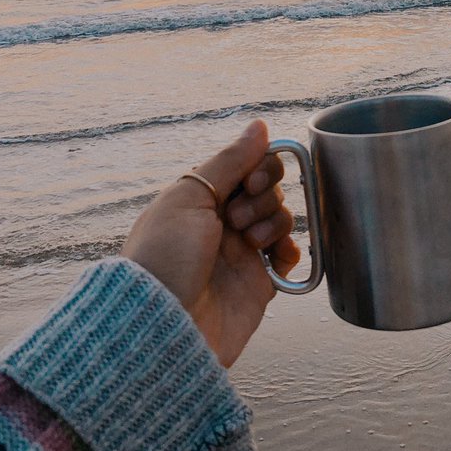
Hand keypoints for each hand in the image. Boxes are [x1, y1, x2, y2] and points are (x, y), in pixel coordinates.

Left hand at [121, 120, 299, 366]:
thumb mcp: (189, 196)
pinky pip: (287, 258)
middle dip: (263, 198)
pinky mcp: (258, 284)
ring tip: (249, 244)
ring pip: (281, 219)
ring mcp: (241, 253)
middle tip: (238, 220)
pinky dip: (289, 251)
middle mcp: (222, 222)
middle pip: (267, 190)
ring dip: (273, 223)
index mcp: (201, 197)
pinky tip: (277, 257)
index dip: (259, 168)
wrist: (162, 324)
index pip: (247, 166)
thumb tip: (260, 126)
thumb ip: (230, 160)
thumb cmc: (164, 257)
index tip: (250, 182)